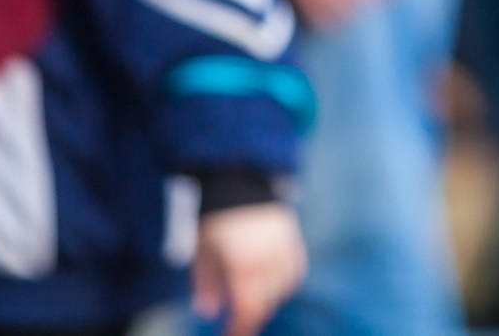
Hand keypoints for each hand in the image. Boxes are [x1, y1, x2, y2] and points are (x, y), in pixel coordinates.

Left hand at [193, 200, 305, 335]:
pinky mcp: (293, 237)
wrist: (237, 179)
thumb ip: (206, 284)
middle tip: (237, 320)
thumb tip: (208, 311)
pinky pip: (295, 270)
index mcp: (245, 265)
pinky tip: (272, 283)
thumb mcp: (203, 251)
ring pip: (283, 288)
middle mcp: (269, 260)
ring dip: (268, 299)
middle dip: (251, 316)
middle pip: (266, 302)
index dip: (240, 329)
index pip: (249, 309)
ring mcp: (284, 248)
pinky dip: (285, 282)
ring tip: (252, 299)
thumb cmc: (214, 218)